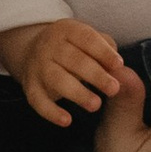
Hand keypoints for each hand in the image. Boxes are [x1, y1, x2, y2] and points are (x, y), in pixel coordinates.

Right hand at [0, 18, 126, 126]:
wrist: (31, 51)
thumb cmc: (73, 47)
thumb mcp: (88, 40)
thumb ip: (106, 49)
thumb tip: (120, 70)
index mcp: (67, 30)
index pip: (86, 38)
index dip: (103, 52)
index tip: (119, 65)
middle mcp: (49, 46)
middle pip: (74, 60)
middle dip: (95, 75)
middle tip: (114, 89)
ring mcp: (37, 67)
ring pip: (57, 80)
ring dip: (77, 93)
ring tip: (96, 105)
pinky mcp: (30, 87)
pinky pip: (38, 101)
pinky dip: (51, 112)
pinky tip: (67, 121)